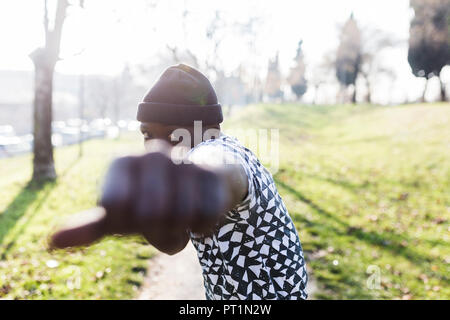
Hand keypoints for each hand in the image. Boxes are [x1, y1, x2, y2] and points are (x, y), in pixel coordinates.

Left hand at [50, 140, 229, 249]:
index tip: (132, 216)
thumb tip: (52, 243)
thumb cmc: (153, 200)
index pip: (114, 207)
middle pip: (148, 214)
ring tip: (179, 219)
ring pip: (178, 216)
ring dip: (178, 230)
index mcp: (123, 162)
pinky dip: (200, 227)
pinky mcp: (210, 174)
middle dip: (155, 230)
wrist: (200, 182)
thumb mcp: (120, 215)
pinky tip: (199, 214)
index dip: (125, 223)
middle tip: (159, 222)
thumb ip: (90, 227)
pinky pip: (204, 217)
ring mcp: (184, 161)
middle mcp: (152, 154)